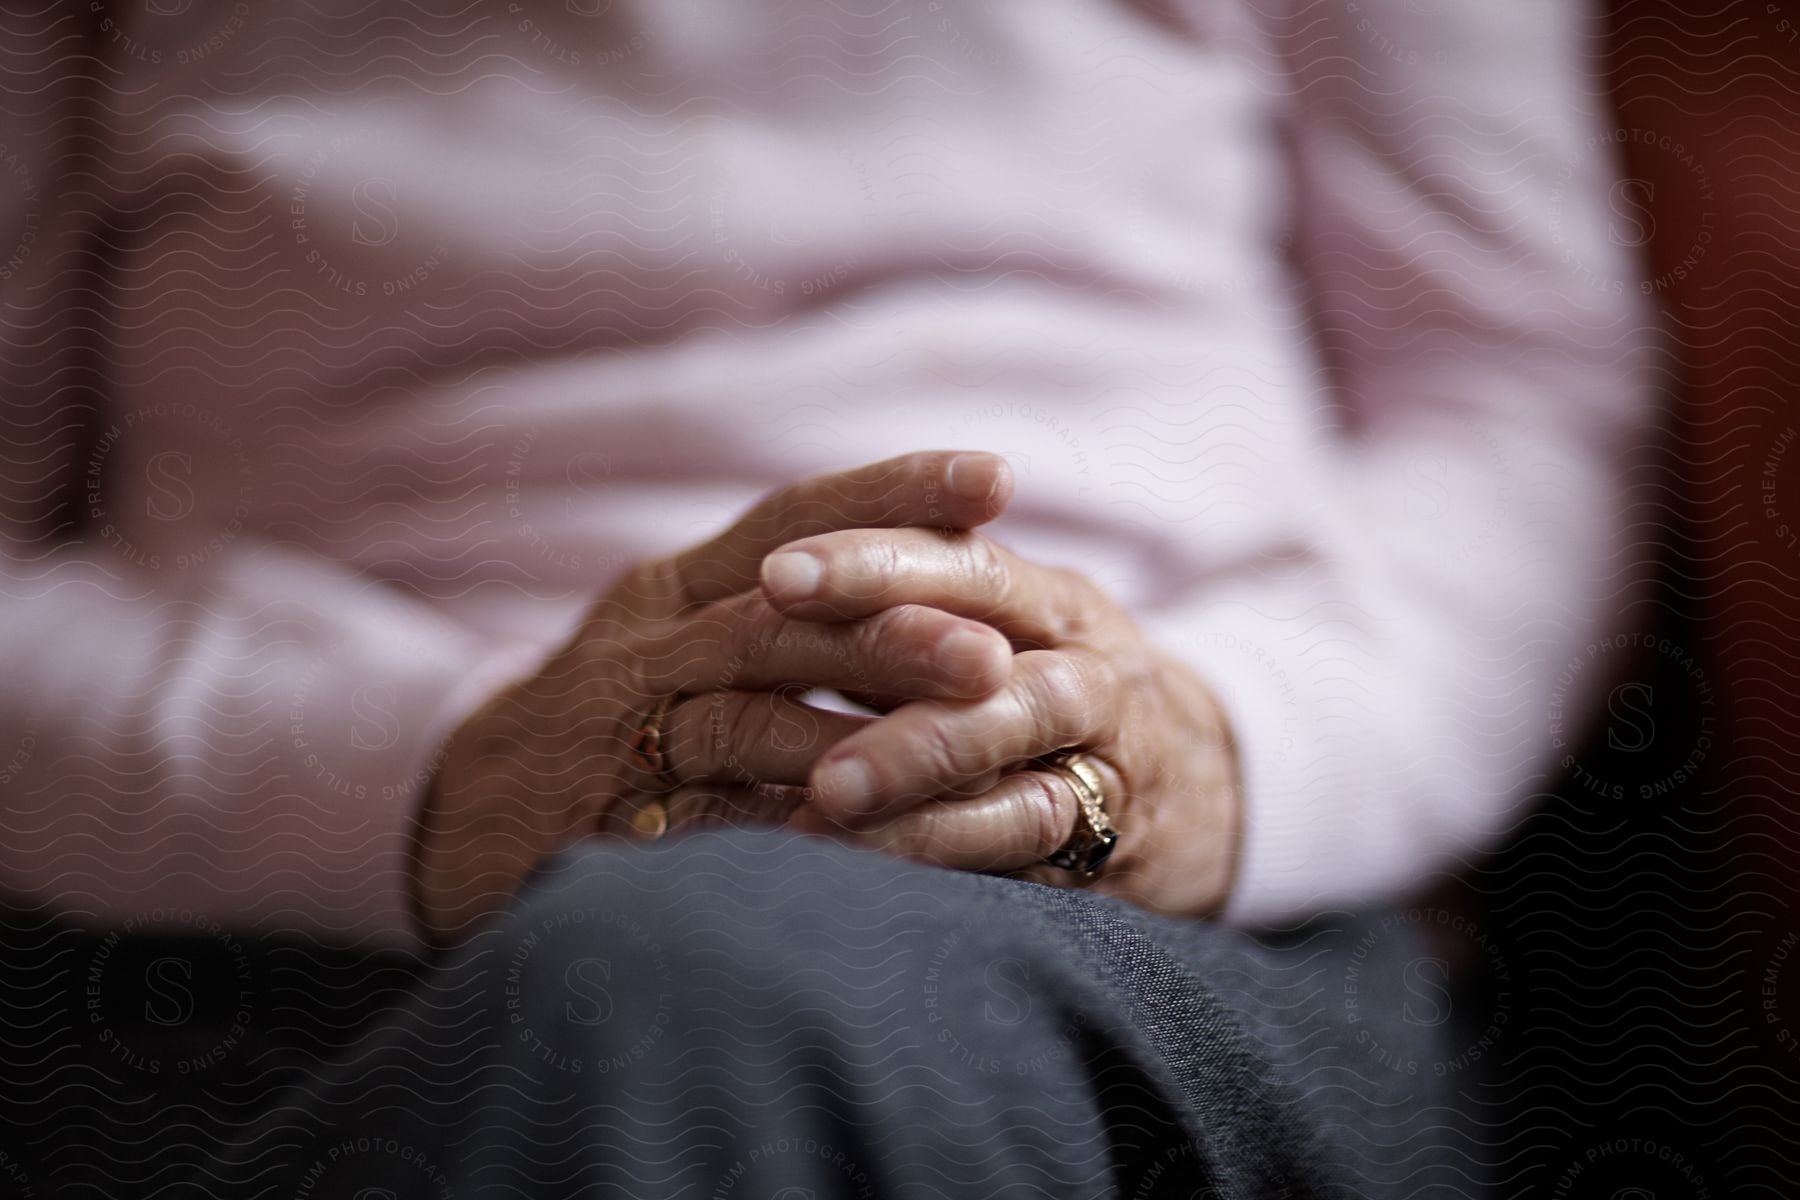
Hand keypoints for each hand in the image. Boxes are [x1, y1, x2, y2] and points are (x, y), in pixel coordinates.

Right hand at [411, 451, 1016, 940]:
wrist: (453, 813)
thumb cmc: (606, 721)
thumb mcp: (677, 640)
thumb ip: (784, 609)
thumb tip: (938, 579)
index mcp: (674, 587)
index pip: (791, 518)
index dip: (892, 492)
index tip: (995, 478)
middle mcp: (644, 645)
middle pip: (776, 616)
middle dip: (890, 630)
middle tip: (993, 653)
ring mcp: (617, 735)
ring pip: (740, 716)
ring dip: (849, 732)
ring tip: (947, 745)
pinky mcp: (602, 825)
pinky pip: (707, 827)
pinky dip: (787, 831)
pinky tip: (865, 842)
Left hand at [760, 520, 1242, 918]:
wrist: (1209, 787)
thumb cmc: (1049, 700)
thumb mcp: (1006, 642)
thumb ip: (913, 615)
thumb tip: (760, 596)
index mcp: (1047, 600)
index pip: (965, 558)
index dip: (874, 560)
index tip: (777, 573)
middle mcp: (1083, 662)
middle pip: (993, 640)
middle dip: (889, 643)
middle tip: (782, 654)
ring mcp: (1104, 750)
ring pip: (1017, 741)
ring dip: (917, 761)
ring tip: (825, 789)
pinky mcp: (1107, 837)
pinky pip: (1026, 835)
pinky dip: (944, 845)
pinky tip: (861, 856)